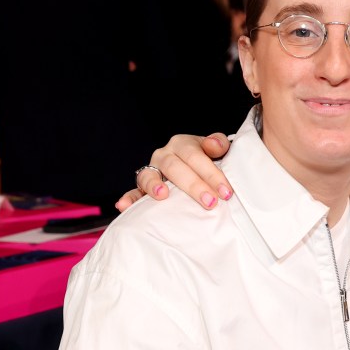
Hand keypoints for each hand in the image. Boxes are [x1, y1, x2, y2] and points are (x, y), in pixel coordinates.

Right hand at [116, 133, 232, 211]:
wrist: (196, 168)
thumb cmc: (208, 161)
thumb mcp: (216, 150)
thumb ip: (218, 144)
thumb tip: (214, 145)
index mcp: (182, 144)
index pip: (195, 156)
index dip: (211, 174)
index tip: (225, 192)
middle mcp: (164, 155)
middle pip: (175, 168)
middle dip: (194, 186)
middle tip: (210, 202)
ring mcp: (152, 171)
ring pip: (150, 176)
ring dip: (155, 186)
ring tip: (163, 196)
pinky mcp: (143, 187)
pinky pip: (134, 191)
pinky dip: (129, 198)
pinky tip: (123, 206)